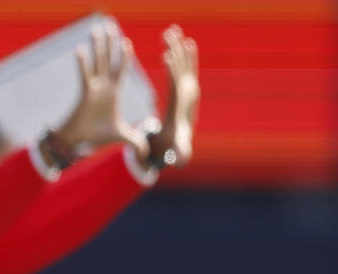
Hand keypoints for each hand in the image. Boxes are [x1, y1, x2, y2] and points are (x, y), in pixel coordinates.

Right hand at [50, 24, 146, 159]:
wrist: (79, 143)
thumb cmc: (96, 138)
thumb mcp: (122, 137)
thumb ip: (135, 141)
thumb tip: (146, 152)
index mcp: (113, 93)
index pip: (121, 70)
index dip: (124, 57)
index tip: (126, 42)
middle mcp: (104, 87)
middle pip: (109, 60)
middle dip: (110, 43)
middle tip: (109, 26)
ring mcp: (94, 88)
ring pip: (97, 62)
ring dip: (97, 46)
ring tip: (97, 29)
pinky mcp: (85, 93)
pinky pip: (85, 74)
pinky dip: (82, 63)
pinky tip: (81, 49)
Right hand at [148, 25, 199, 166]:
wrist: (180, 141)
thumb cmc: (172, 145)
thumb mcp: (174, 150)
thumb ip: (180, 155)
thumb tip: (183, 162)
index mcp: (181, 104)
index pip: (177, 84)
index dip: (173, 70)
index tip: (168, 55)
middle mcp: (188, 92)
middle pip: (183, 67)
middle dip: (177, 51)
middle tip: (171, 35)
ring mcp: (188, 87)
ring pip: (183, 62)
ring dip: (178, 45)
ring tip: (172, 30)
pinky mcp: (185, 85)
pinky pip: (183, 65)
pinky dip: (181, 52)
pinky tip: (180, 39)